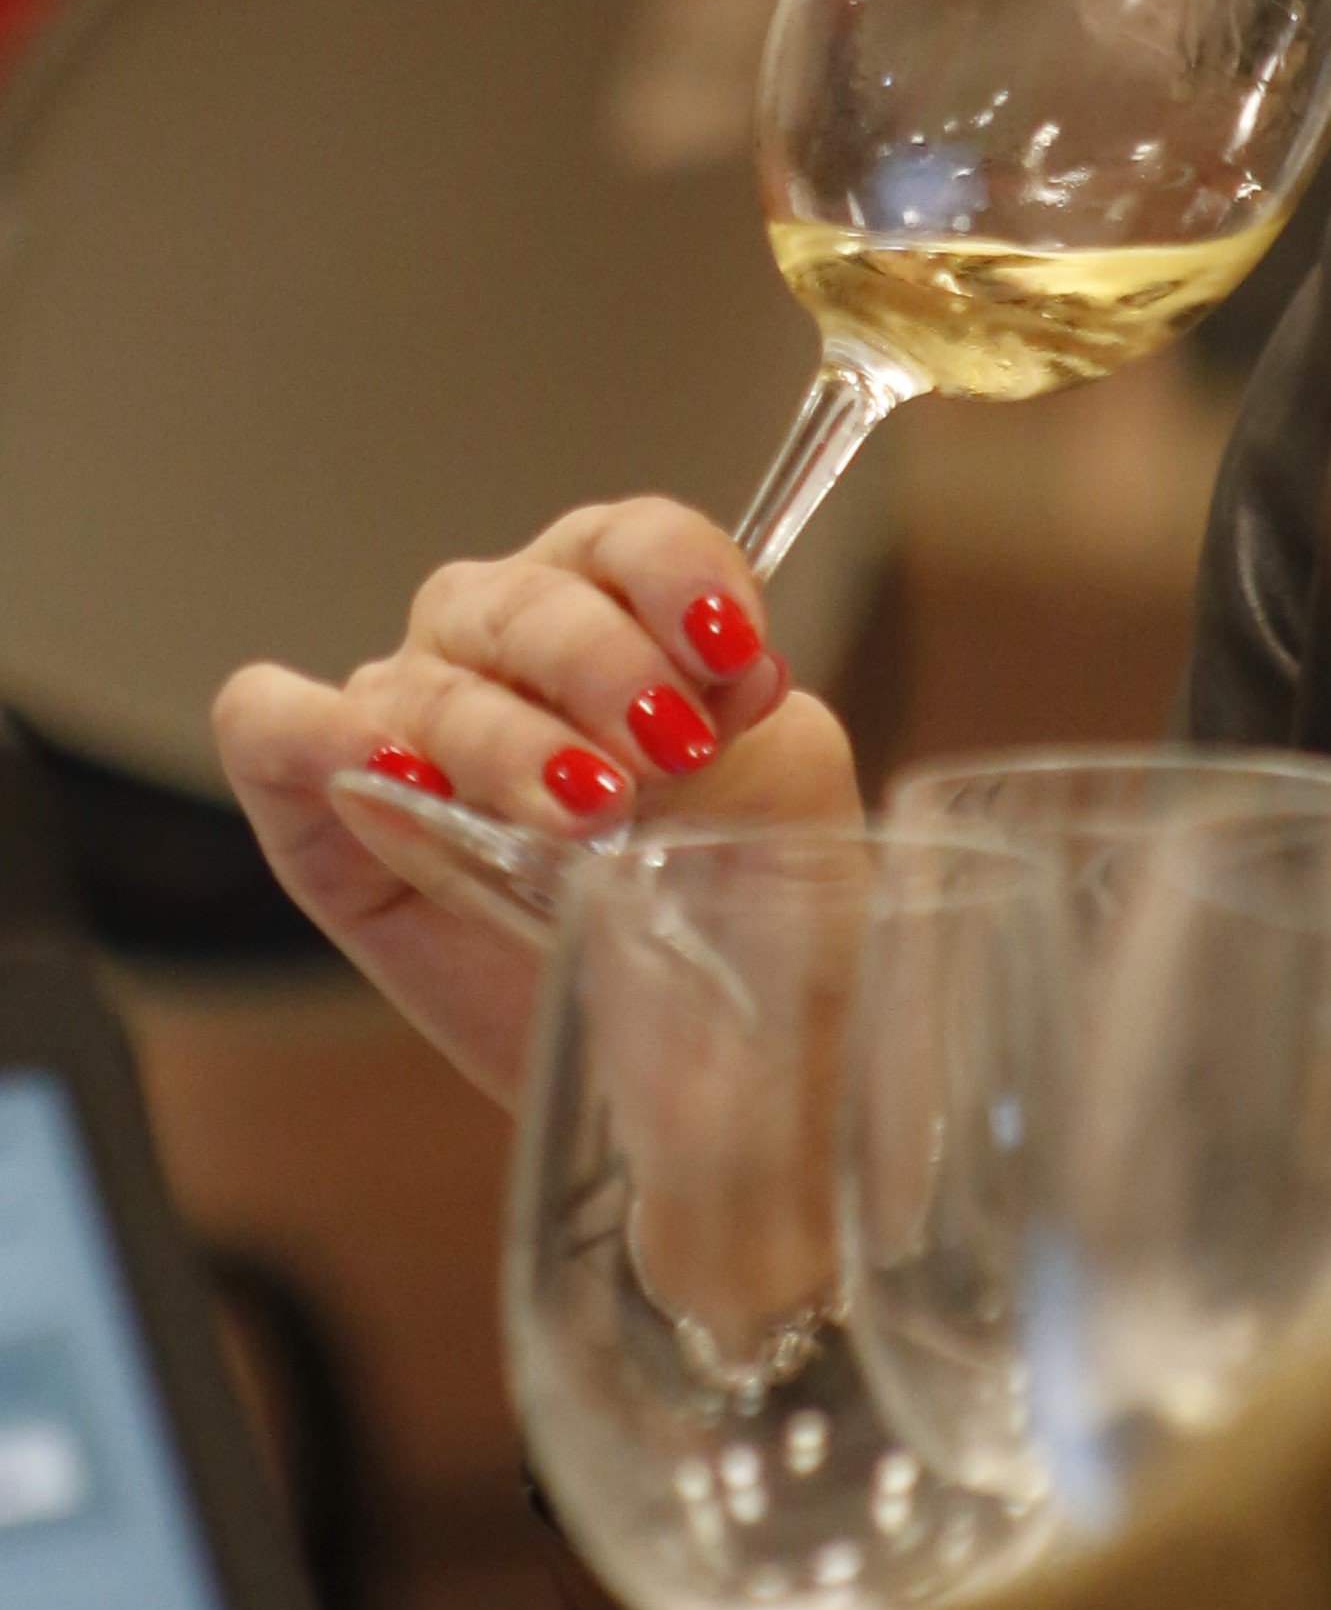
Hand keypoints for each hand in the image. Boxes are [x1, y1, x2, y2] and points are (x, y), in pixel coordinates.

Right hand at [213, 499, 860, 1103]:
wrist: (702, 1068)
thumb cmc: (747, 918)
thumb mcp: (785, 804)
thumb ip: (761, 722)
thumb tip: (741, 676)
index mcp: (620, 613)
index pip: (626, 541)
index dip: (677, 575)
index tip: (735, 650)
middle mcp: (501, 647)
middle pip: (526, 602)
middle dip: (603, 668)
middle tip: (671, 751)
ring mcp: (404, 722)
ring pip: (425, 681)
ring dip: (508, 741)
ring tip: (585, 815)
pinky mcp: (320, 816)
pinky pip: (266, 726)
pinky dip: (310, 731)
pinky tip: (384, 774)